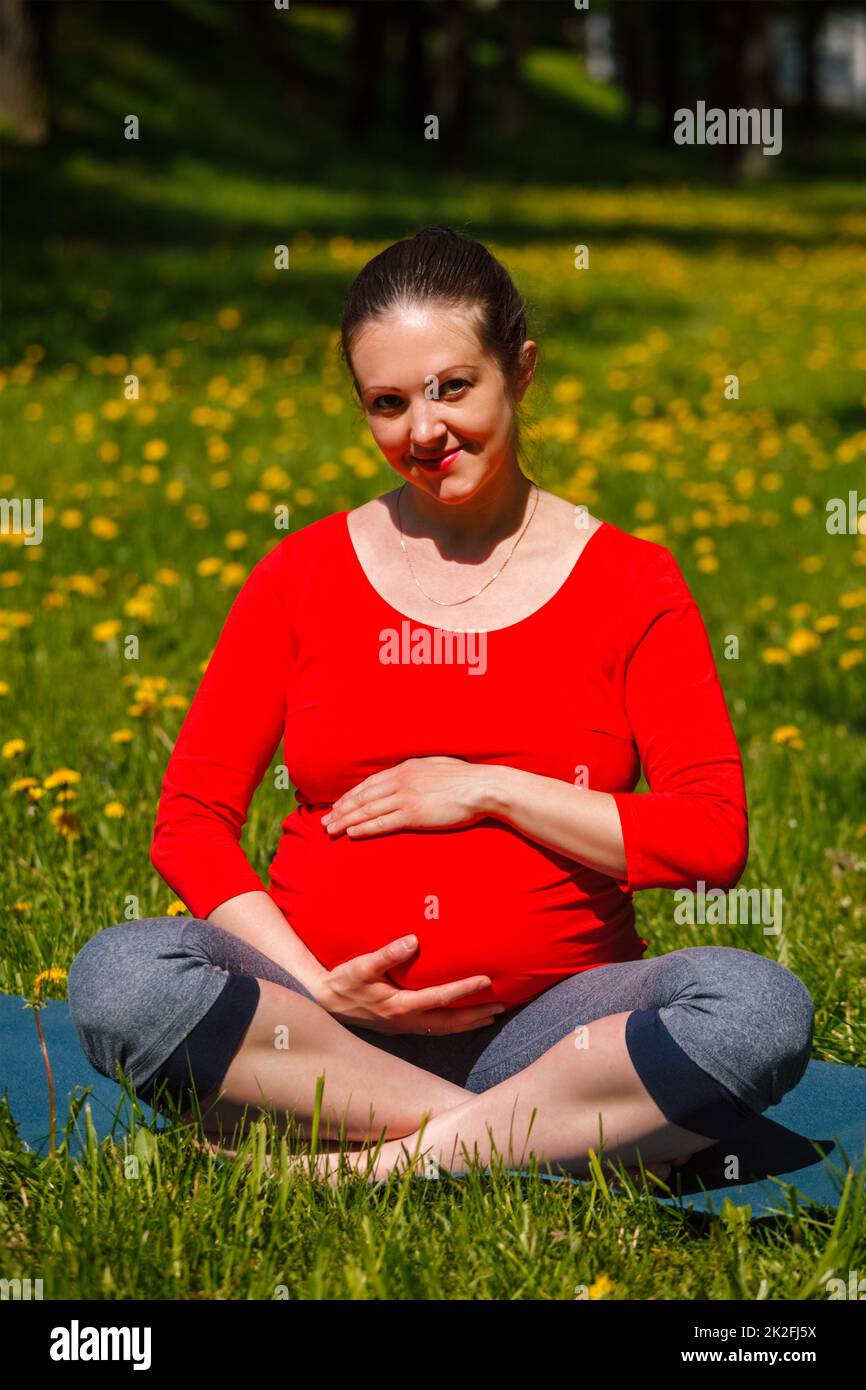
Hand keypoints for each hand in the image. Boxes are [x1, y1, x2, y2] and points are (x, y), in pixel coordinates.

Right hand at [310, 934, 505, 1034]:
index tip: (486, 980)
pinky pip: (432, 1028)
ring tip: (489, 1016)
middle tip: (502, 1007)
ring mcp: (402, 1027)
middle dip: (476, 1015)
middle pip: (449, 1023)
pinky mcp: (398, 1027)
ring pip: (442, 1029)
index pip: (440, 998)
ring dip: (467, 1023)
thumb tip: (414, 940)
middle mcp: (405, 1021)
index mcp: (399, 1006)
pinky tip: (458, 1019)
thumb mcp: (361, 966)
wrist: (323, 1002)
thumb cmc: (342, 981)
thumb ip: (387, 954)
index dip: (464, 990)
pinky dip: (451, 1025)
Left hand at [321, 756, 493, 837]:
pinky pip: (382, 822)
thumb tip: (414, 778)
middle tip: (325, 820)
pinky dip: (364, 827)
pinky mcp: (413, 814)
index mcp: (406, 768)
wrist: (482, 787)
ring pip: (367, 809)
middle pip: (363, 796)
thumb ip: (421, 773)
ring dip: (346, 820)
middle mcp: (401, 780)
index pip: (370, 783)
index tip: (338, 804)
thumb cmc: (466, 779)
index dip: (351, 795)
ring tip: (331, 829)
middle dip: (341, 808)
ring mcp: (406, 796)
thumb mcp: (437, 766)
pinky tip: (351, 833)